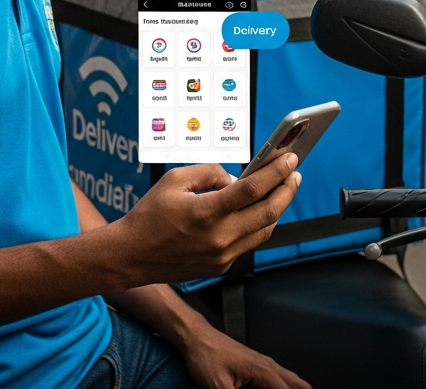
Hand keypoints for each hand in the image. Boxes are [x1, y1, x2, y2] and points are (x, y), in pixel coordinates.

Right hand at [115, 156, 299, 286]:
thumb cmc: (150, 215)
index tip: (290, 158)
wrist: (130, 256)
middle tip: (294, 172)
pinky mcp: (220, 266)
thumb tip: (235, 178)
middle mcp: (218, 237)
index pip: (252, 189)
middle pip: (268, 212)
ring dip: (279, 207)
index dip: (275, 171)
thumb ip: (210, 172)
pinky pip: (250, 243)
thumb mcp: (176, 179)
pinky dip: (261, 223)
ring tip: (285, 187)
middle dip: (287, 189)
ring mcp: (221, 256)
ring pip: (264, 230)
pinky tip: (263, 208)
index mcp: (206, 212)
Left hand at [181, 319, 312, 388]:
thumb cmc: (207, 357)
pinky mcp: (255, 365)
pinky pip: (278, 378)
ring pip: (288, 379)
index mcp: (263, 370)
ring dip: (295, 388)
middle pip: (296, 383)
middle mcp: (267, 364)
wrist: (197, 338)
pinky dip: (284, 386)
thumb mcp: (220, 388)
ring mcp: (262, 363)